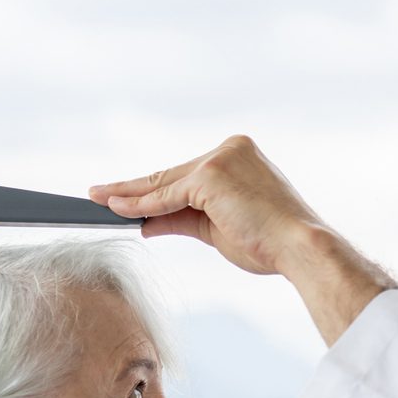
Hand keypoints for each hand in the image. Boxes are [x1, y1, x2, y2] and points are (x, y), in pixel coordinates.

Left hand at [88, 135, 326, 275]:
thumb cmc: (270, 244)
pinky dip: (142, 204)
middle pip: (170, 174)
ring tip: (98, 200)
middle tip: (98, 194)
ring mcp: (221, 158)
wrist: (300, 248)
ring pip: (165, 183)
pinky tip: (117, 210)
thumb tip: (145, 223)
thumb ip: (180, 221)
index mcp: (238, 156)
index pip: (185, 175)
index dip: (152, 188)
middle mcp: (230, 149)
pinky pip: (167, 195)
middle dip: (133, 188)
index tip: (123, 195)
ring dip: (129, 195)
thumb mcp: (216, 230)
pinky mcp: (212, 174)